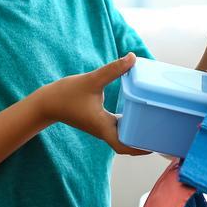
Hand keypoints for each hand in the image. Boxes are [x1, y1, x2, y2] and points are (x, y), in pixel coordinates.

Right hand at [36, 53, 150, 155]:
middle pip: (127, 143)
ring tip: (153, 125)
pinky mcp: (98, 121)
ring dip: (136, 134)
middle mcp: (103, 130)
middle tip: (160, 134)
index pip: (123, 146)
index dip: (140, 149)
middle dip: (143, 142)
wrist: (47, 102)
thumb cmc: (65, 95)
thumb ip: (112, 70)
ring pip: (122, 136)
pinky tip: (136, 112)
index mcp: (102, 126)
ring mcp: (100, 126)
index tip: (154, 145)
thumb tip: (132, 58)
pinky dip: (128, 124)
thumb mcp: (91, 80)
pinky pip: (117, 127)